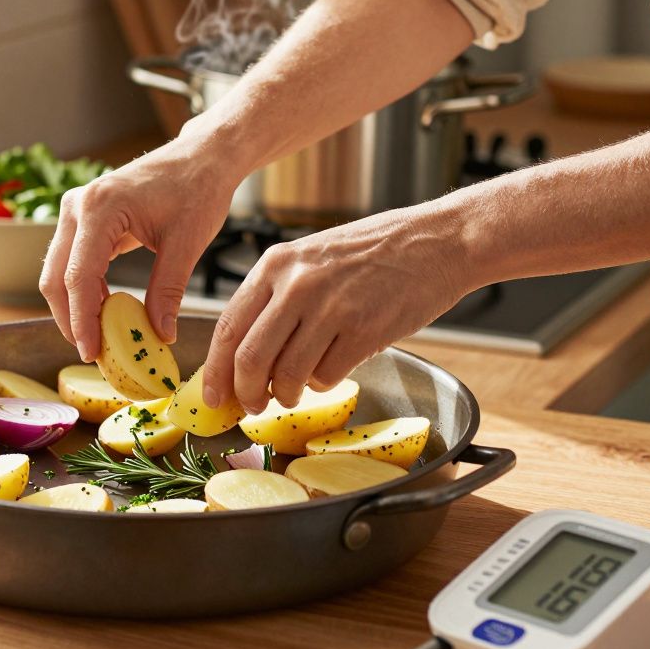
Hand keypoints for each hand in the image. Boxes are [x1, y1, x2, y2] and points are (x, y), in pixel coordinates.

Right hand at [38, 135, 240, 361]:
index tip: (91, 351)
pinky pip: (73, 263)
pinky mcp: (85, 219)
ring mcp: (77, 211)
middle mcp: (78, 206)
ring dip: (75, 307)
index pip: (78, 276)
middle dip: (70, 319)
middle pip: (56, 276)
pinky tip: (105, 313)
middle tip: (93, 353)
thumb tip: (160, 334)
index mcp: (100, 207)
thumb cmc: (197, 188)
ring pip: (59, 272)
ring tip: (100, 338)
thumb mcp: (187, 243)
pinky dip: (85, 291)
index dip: (82, 319)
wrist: (201, 157)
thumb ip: (168, 290)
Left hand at [201, 206, 466, 413]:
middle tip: (251, 407)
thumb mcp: (310, 259)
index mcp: (276, 264)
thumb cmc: (373, 252)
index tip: (213, 397)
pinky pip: (327, 377)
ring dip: (286, 395)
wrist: (437, 241)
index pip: (229, 328)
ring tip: (294, 392)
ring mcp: (331, 309)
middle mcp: (297, 285)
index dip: (215, 371)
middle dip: (245, 394)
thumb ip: (276, 300)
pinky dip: (324, 383)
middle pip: (250, 359)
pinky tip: (334, 366)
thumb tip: (244, 358)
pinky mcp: (364, 331)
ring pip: (287, 376)